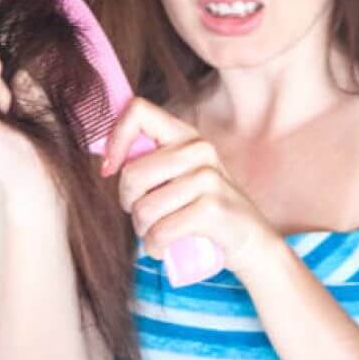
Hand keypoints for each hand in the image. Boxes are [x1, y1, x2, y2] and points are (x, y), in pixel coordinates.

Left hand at [101, 96, 280, 279]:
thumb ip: (151, 162)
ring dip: (142, 231)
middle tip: (142, 215)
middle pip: (132, 173)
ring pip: (143, 208)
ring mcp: (208, 178)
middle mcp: (199, 150)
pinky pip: (160, 232)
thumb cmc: (204, 210)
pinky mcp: (212, 209)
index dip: (115, 139)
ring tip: (157, 234)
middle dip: (128, 203)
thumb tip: (106, 160)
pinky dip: (155, 247)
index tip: (111, 168)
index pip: (138, 111)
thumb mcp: (181, 177)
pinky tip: (164, 248)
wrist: (252, 240)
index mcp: (186, 136)